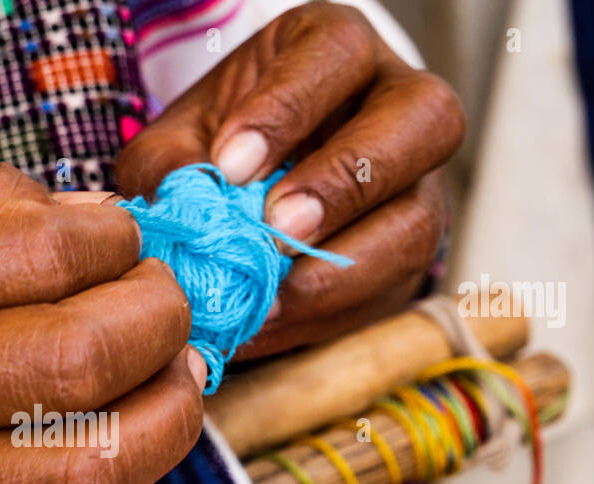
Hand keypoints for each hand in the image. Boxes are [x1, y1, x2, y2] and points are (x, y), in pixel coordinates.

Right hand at [0, 162, 202, 483]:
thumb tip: (90, 222)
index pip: (36, 255)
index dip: (113, 240)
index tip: (121, 240)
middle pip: (76, 363)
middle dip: (160, 321)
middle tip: (166, 304)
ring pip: (86, 473)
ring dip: (168, 420)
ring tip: (172, 381)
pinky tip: (127, 465)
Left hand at [115, 1, 463, 357]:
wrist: (246, 208)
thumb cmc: (213, 155)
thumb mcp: (177, 146)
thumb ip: (170, 168)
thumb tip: (179, 210)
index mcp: (334, 50)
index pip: (335, 55)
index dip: (287, 111)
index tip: (230, 166)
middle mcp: (397, 104)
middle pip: (424, 120)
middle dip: (346, 182)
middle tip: (276, 231)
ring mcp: (417, 183)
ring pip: (419, 218)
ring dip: (342, 266)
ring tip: (267, 297)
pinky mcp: (408, 254)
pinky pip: (391, 287)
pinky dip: (325, 313)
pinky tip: (270, 322)